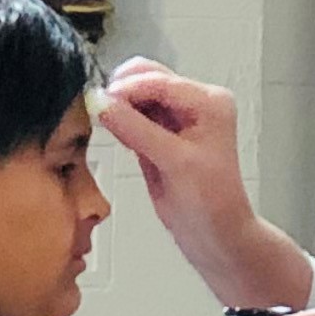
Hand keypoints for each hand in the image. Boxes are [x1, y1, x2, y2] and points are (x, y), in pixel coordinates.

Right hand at [96, 65, 310, 309]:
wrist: (216, 237)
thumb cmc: (211, 204)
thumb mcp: (174, 163)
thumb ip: (136, 130)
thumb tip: (101, 103)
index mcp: (208, 102)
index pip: (160, 81)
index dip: (127, 88)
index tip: (98, 100)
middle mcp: (195, 103)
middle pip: (148, 78)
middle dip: (122, 92)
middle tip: (99, 111)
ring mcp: (178, 118)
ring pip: (138, 96)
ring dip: (120, 106)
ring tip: (108, 125)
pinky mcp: (163, 135)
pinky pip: (135, 117)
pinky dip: (123, 122)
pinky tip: (120, 137)